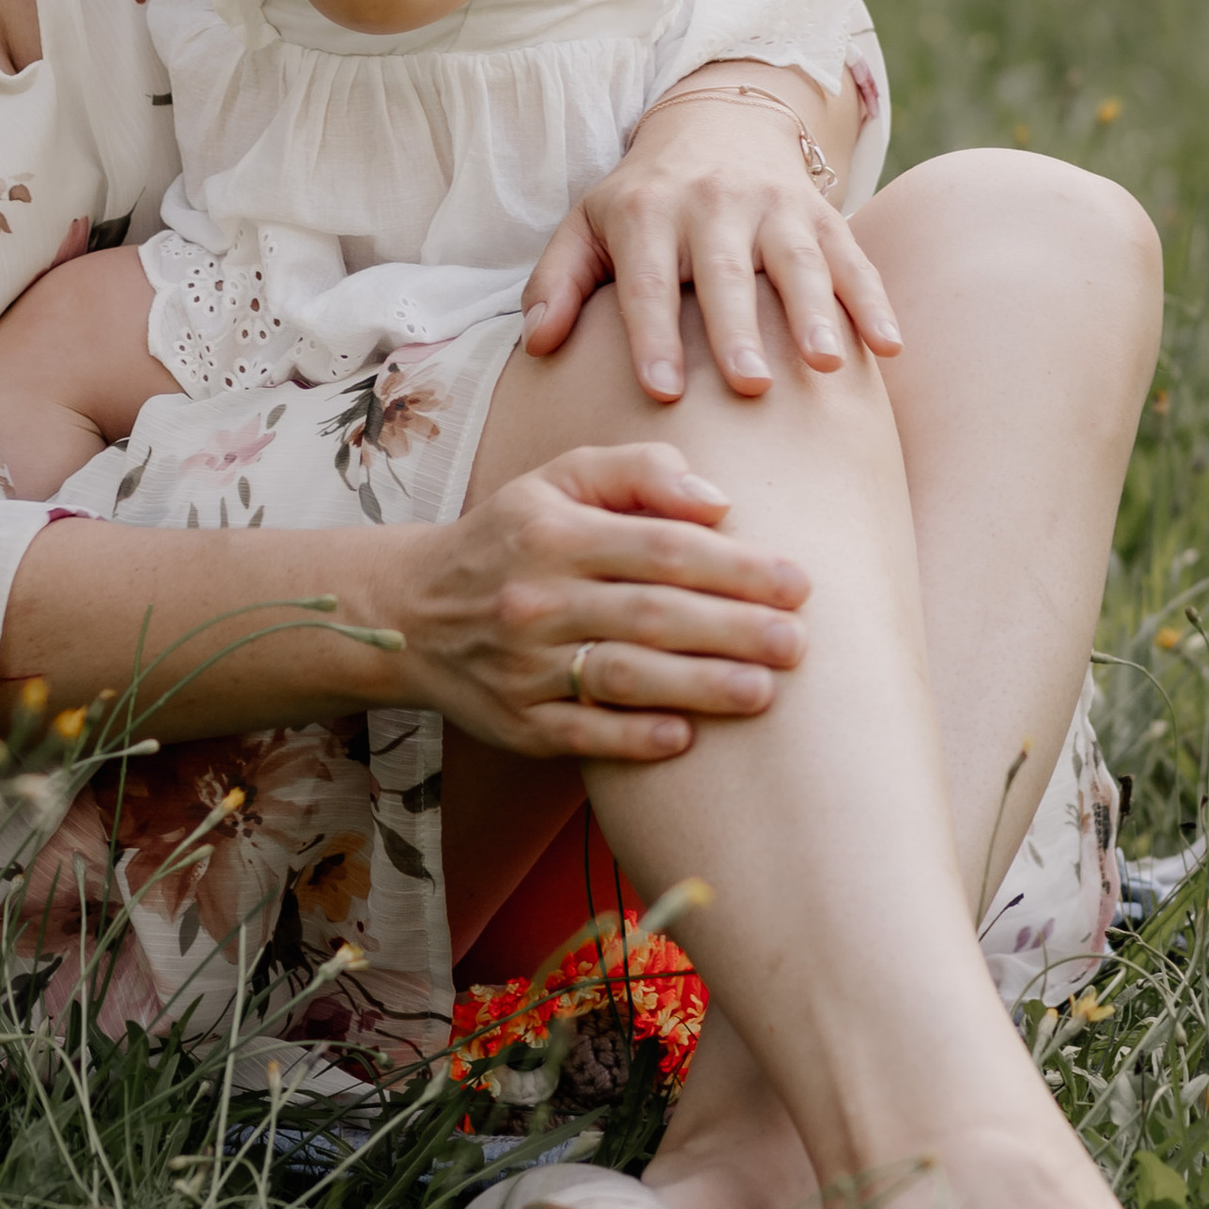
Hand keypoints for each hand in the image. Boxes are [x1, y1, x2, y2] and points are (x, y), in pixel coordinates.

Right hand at [389, 443, 809, 760]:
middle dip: (733, 629)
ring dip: (698, 686)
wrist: (410, 612)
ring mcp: (524, 665)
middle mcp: (537, 597)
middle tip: (798, 641)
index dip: (734, 565)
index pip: (660, 546)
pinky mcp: (516, 722)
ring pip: (622, 675)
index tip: (797, 582)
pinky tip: (685, 738)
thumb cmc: (512, 537)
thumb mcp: (559, 479)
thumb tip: (718, 501)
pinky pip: (581, 733)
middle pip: (652, 613)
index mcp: (555, 532)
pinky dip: (633, 737)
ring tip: (765, 691)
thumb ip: (639, 470)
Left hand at [522, 92, 901, 404]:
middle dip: (737, 329)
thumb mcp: (587, 226)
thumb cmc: (642, 201)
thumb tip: (538, 344)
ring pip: (796, 261)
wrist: (716, 124)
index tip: (662, 391)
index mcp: (647, 213)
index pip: (647, 281)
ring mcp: (774, 206)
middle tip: (748, 386)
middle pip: (725, 273)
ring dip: (815, 313)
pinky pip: (852, 258)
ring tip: (824, 366)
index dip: (653, 335)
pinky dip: (873, 301)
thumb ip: (557, 282)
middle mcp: (712, 203)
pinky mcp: (822, 214)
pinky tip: (889, 348)